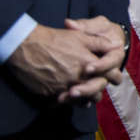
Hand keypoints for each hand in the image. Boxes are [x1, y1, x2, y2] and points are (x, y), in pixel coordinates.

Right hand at [6, 22, 122, 102]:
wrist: (25, 46)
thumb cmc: (53, 39)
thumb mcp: (79, 36)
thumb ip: (100, 42)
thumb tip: (115, 46)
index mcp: (87, 63)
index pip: (109, 75)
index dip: (112, 75)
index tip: (111, 75)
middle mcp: (77, 78)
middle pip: (96, 91)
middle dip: (99, 90)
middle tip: (98, 88)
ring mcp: (63, 88)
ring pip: (81, 100)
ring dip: (84, 98)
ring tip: (85, 96)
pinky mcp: (50, 94)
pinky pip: (63, 103)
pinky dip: (68, 101)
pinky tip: (69, 97)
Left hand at [60, 17, 127, 102]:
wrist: (101, 40)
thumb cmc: (100, 31)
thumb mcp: (96, 25)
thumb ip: (85, 26)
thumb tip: (70, 24)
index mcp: (115, 54)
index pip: (111, 62)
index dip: (101, 66)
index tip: (87, 68)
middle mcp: (110, 70)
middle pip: (103, 83)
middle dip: (89, 88)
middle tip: (73, 90)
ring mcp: (100, 79)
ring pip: (94, 94)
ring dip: (80, 96)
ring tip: (65, 97)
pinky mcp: (90, 86)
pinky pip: (85, 98)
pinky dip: (74, 100)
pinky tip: (60, 99)